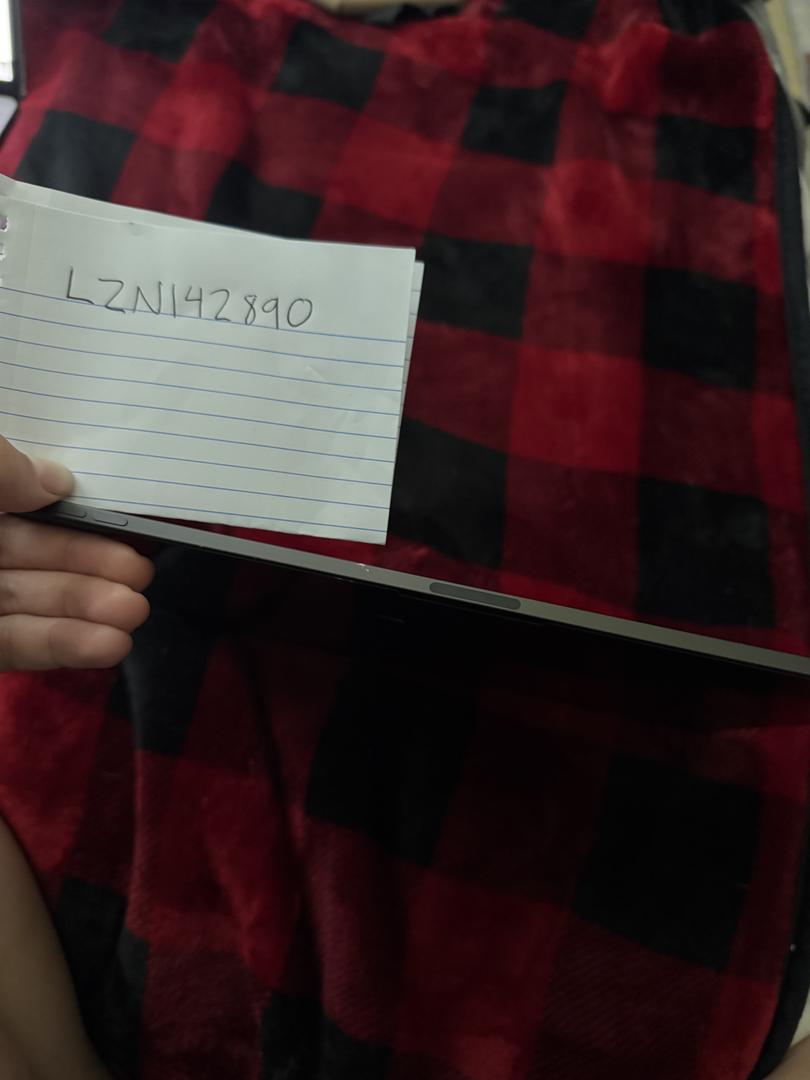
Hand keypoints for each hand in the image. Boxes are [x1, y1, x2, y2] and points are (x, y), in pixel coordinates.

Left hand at [0, 437, 152, 670]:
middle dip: (92, 563)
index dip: (70, 509)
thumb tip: (56, 480)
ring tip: (136, 613)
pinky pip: (17, 644)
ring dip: (88, 607)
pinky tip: (108, 646)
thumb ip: (0, 468)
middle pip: (33, 550)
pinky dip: (63, 646)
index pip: (19, 493)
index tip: (120, 520)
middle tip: (142, 574)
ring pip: (31, 598)